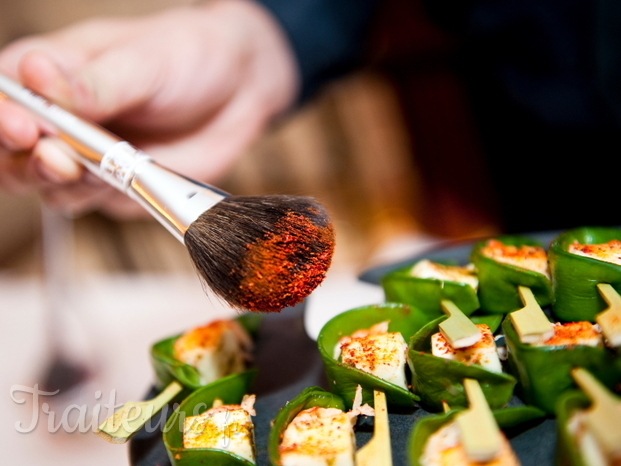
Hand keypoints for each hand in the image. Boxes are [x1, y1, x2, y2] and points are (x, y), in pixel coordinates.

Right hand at [0, 0, 298, 217]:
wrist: (239, 89)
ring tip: (93, 167)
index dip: (3, 117)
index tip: (23, 128)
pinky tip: (125, 181)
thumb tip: (36, 77)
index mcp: (52, 72)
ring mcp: (87, 156)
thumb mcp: (145, 61)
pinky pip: (93, 202)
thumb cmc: (189, 56)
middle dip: (24, 161)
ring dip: (62, 184)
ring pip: (48, 186)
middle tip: (55, 157)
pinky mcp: (115, 185)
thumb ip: (95, 82)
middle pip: (13, 153)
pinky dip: (102, 198)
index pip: (5, 96)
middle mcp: (62, 119)